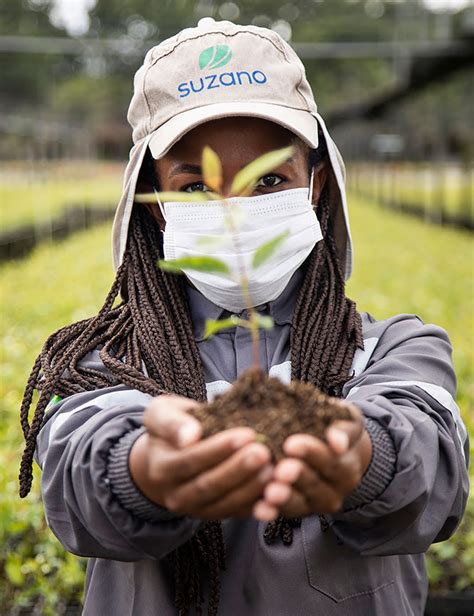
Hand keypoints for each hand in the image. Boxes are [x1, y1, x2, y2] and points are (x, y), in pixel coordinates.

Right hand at [129, 394, 272, 518]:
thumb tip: (189, 435)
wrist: (164, 459)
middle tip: (264, 452)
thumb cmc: (171, 428)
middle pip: (209, 485)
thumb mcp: (161, 414)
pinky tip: (275, 489)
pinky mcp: (214, 515)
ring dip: (250, 487)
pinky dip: (257, 503)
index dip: (218, 449)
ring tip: (273, 469)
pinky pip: (236, 513)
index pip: (190, 460)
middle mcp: (175, 494)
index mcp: (161, 467)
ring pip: (224, 503)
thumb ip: (171, 422)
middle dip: (239, 469)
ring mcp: (195, 509)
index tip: (246, 434)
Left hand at [252, 400, 371, 520]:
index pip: (331, 462)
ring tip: (271, 492)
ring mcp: (316, 503)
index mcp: (347, 467)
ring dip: (285, 498)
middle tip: (281, 470)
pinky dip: (271, 512)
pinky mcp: (298, 510)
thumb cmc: (336, 428)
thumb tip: (336, 441)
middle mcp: (335, 491)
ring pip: (301, 503)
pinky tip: (259, 509)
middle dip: (297, 476)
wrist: (337, 450)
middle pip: (316, 485)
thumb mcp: (347, 422)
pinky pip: (284, 513)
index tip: (291, 445)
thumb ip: (343, 430)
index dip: (311, 454)